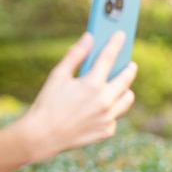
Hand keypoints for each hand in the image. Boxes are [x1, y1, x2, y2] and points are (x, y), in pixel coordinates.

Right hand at [21, 31, 137, 159]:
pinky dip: (110, 111)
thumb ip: (75, 56)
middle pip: (126, 79)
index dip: (116, 43)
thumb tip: (88, 38)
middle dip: (129, 69)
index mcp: (91, 84)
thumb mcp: (57, 76)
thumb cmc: (47, 103)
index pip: (108, 57)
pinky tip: (101, 109)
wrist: (41, 136)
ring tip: (119, 87)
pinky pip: (115, 117)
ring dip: (125, 90)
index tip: (121, 35)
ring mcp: (107, 118)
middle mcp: (104, 101)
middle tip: (129, 65)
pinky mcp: (106, 131)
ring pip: (127, 99)